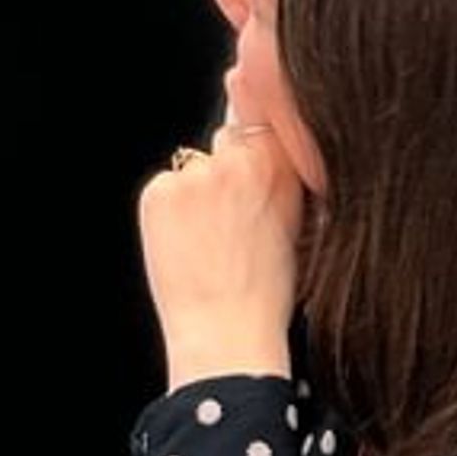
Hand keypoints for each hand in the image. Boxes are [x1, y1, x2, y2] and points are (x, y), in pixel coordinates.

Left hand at [139, 122, 303, 387]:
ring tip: (208, 243)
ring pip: (192, 167)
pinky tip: (185, 246)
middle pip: (226, 140)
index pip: (263, 121)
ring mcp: (196, 174)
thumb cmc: (266, 294)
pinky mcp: (160, 191)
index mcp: (282, 167)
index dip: (256, 144)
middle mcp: (239, 161)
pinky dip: (168, 211)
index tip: (251, 163)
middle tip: (228, 222)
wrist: (228, 334)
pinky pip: (163, 189)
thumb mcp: (296, 227)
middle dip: (225, 170)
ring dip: (195, 193)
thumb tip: (265, 138)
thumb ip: (281, 177)